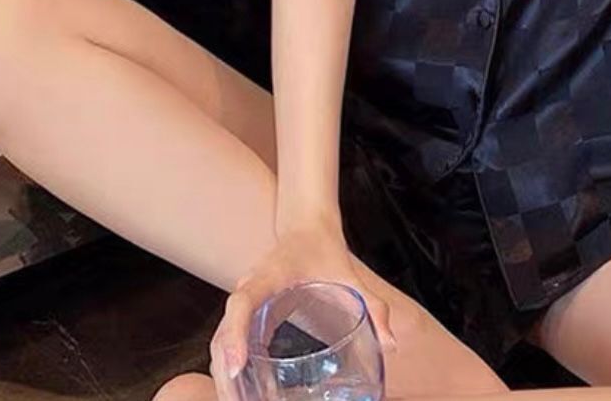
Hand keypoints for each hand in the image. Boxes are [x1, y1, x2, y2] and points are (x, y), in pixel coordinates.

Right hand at [209, 224, 395, 397]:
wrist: (306, 227)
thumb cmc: (324, 249)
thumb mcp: (349, 274)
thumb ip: (372, 306)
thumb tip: (391, 344)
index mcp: (268, 276)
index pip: (242, 303)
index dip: (235, 333)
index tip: (237, 365)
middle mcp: (247, 290)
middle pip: (221, 333)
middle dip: (225, 372)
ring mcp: (242, 302)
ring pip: (219, 342)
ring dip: (224, 377)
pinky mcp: (246, 314)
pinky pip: (228, 342)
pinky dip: (229, 368)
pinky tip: (243, 395)